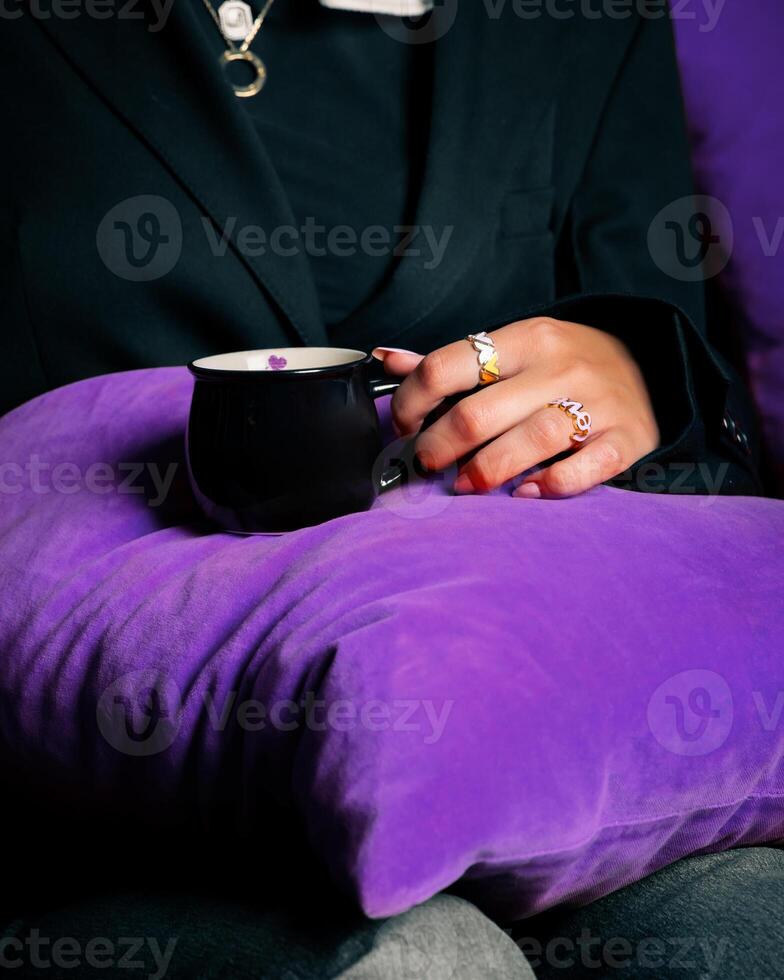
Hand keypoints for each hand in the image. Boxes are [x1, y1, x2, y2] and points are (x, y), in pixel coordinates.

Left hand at [373, 317, 658, 497]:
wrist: (651, 368)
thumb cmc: (563, 365)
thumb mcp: (514, 349)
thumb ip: (452, 363)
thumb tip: (385, 357)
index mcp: (525, 338)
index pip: (449, 365)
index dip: (413, 402)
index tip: (406, 427)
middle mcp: (561, 366)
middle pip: (482, 412)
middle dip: (441, 445)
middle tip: (427, 464)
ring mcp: (598, 403)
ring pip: (533, 438)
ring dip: (488, 470)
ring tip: (467, 485)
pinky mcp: (627, 438)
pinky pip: (588, 466)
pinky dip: (552, 485)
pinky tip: (526, 494)